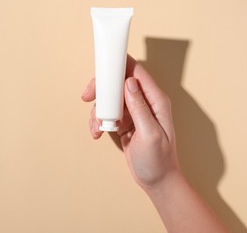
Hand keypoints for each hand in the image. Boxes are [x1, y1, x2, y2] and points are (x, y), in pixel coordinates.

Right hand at [81, 55, 180, 189]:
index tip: (103, 66)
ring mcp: (134, 112)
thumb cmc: (159, 160)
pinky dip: (100, 121)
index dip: (119, 65)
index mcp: (156, 101)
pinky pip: (109, 113)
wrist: (157, 181)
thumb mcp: (150, 134)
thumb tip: (128, 83)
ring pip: (110, 99)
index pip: (137, 72)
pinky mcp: (126, 122)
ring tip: (97, 126)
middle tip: (88, 97)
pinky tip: (98, 132)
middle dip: (101, 89)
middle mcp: (145, 103)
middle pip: (119, 83)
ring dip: (98, 110)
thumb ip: (140, 107)